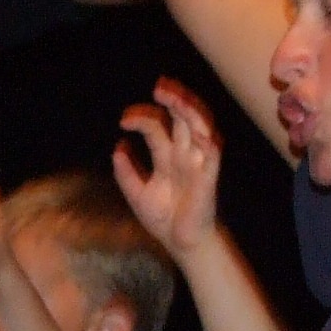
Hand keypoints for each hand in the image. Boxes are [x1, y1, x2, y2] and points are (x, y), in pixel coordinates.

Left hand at [112, 79, 224, 256]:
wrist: (181, 243)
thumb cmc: (164, 218)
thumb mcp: (136, 193)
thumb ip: (126, 172)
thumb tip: (117, 148)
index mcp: (167, 155)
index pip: (158, 125)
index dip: (142, 117)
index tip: (123, 121)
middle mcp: (184, 153)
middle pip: (183, 116)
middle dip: (173, 98)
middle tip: (158, 86)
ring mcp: (198, 162)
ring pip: (200, 126)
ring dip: (188, 109)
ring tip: (172, 96)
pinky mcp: (209, 176)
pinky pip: (212, 152)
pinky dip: (207, 139)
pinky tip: (196, 129)